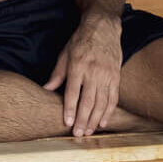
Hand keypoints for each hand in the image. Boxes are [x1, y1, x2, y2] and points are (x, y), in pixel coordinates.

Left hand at [43, 18, 122, 137]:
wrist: (103, 28)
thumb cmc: (80, 41)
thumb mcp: (64, 54)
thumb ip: (57, 74)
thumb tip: (46, 89)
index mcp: (78, 66)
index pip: (73, 92)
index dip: (70, 109)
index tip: (67, 123)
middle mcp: (93, 72)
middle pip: (88, 101)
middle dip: (83, 119)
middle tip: (79, 134)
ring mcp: (107, 75)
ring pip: (102, 102)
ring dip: (95, 119)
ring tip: (89, 132)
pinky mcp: (116, 76)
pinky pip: (113, 98)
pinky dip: (109, 112)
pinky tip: (103, 122)